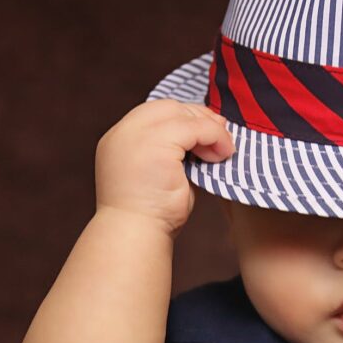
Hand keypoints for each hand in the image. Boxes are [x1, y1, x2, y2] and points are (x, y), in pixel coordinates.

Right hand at [94, 98, 235, 235]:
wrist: (135, 235)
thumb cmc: (151, 214)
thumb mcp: (159, 174)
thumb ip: (173, 153)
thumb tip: (204, 139)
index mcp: (119, 139)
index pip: (156, 113)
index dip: (184, 118)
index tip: (207, 132)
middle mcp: (123, 132)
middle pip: (168, 107)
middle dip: (198, 118)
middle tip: (222, 135)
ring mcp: (136, 135)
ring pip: (183, 114)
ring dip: (209, 129)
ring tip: (222, 150)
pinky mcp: (155, 144)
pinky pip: (195, 128)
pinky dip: (214, 137)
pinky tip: (221, 155)